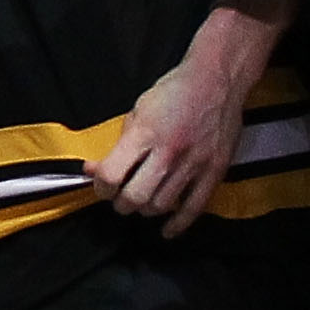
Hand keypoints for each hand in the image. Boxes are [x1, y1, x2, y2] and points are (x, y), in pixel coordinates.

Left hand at [93, 0, 284, 232]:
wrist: (217, 80)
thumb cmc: (175, 91)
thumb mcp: (138, 110)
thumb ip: (118, 143)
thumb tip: (92, 169)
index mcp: (145, 133)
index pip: (111, 175)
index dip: (100, 187)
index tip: (100, 187)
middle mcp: (169, 152)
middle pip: (135, 197)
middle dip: (121, 204)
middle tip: (120, 198)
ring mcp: (195, 163)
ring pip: (162, 206)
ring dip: (146, 210)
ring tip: (142, 202)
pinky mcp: (215, 170)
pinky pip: (195, 208)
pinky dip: (178, 224)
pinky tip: (168, 230)